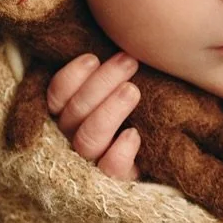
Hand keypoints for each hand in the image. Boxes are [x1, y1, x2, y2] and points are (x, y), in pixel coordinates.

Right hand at [46, 51, 141, 180]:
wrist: (167, 150)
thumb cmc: (138, 108)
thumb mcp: (119, 85)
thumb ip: (107, 67)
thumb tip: (114, 42)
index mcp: (67, 113)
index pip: (55, 95)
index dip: (71, 77)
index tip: (92, 58)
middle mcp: (72, 138)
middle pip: (74, 112)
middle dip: (100, 84)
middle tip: (128, 61)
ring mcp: (92, 161)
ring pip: (87, 139)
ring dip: (109, 111)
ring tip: (133, 90)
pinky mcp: (116, 180)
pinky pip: (110, 169)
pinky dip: (120, 152)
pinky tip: (134, 134)